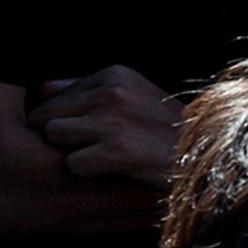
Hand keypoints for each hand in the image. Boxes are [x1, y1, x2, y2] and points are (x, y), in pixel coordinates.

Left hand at [29, 65, 180, 184]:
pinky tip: (110, 171)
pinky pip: (71, 163)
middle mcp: (111, 91)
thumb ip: (90, 90)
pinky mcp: (117, 149)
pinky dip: (86, 173)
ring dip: (68, 151)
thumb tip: (42, 90)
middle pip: (46, 114)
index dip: (59, 117)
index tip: (82, 133)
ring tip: (96, 158)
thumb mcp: (134, 96)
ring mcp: (113, 119)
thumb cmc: (164, 131)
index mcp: (114, 74)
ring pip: (53, 134)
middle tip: (86, 149)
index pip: (51, 93)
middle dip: (57, 135)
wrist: (205, 156)